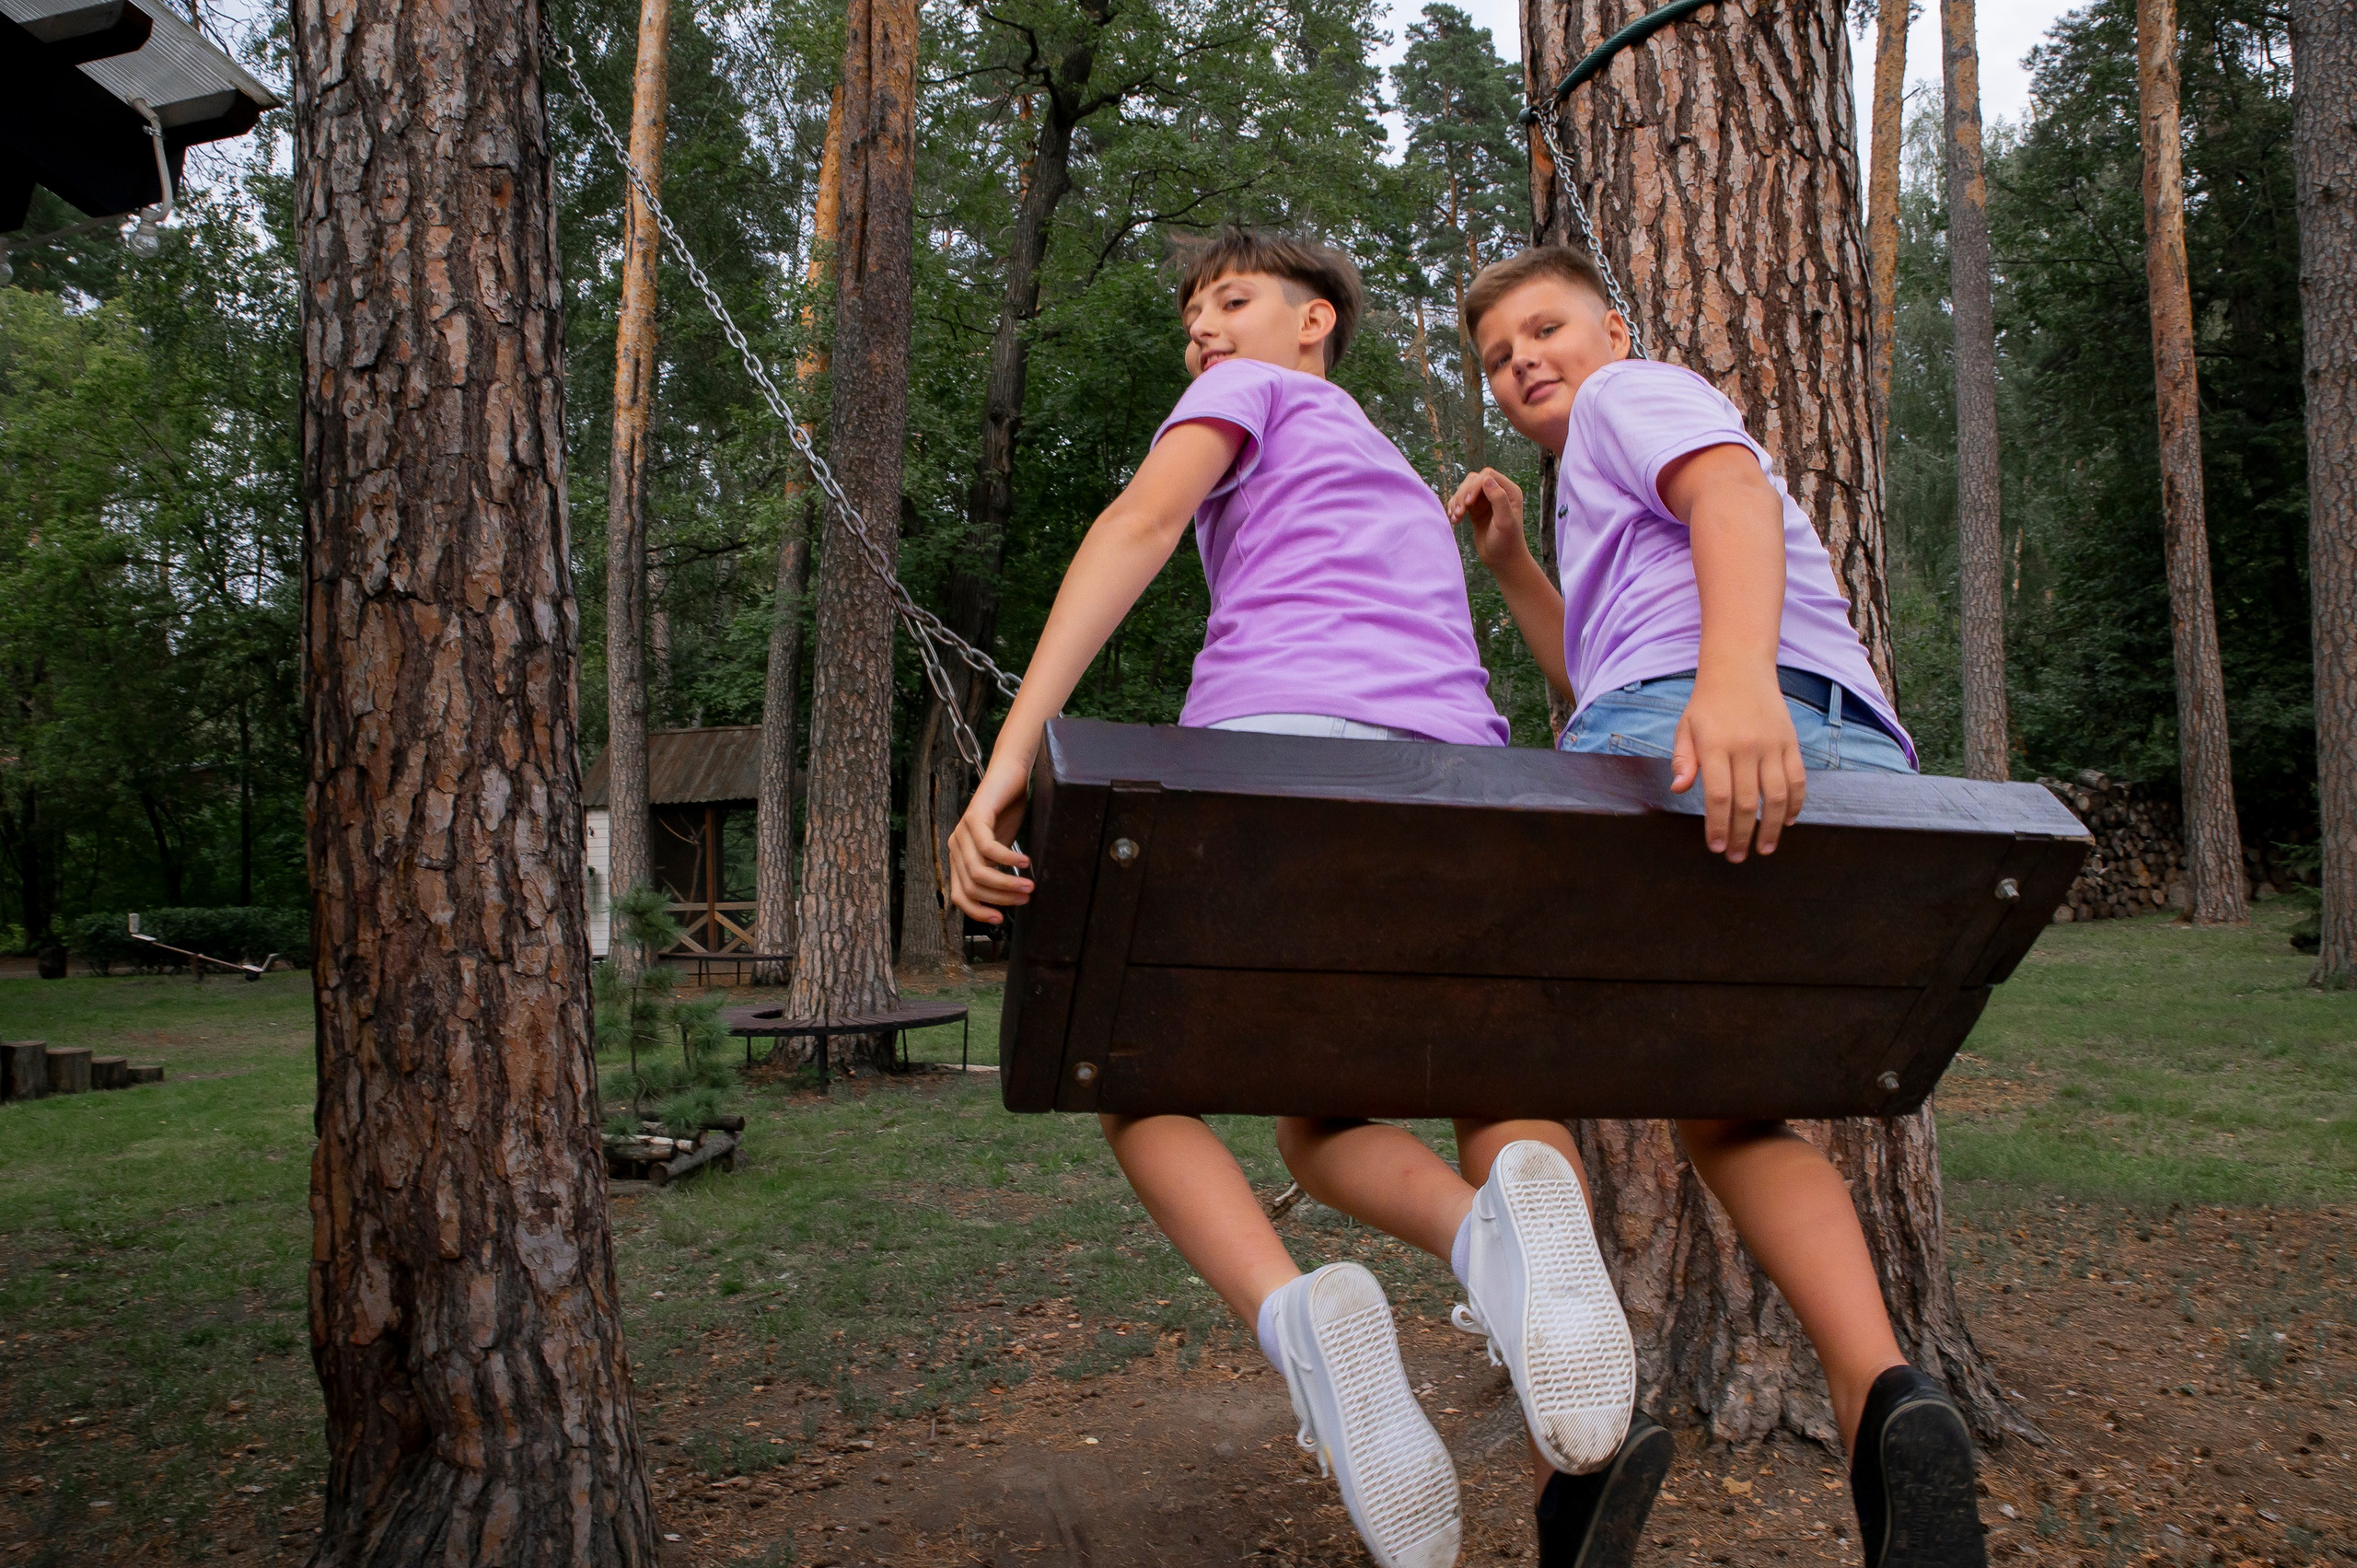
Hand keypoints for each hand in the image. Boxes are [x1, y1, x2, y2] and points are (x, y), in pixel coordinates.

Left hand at [946, 766, 1034, 922]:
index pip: (959, 896)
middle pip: (971, 887)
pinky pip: (988, 848)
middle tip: (1025, 898)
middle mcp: (956, 845)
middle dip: (1000, 898)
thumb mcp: (1001, 846)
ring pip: (978, 872)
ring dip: (1006, 883)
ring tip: (1029, 885)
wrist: (1010, 773)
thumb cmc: (1008, 809)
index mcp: (959, 857)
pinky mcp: (975, 816)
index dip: (978, 912)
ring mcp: (962, 831)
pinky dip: (1008, 859)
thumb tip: (1010, 898)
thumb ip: (997, 869)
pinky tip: (1026, 861)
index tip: (1001, 919)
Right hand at [1446, 468, 1530, 572]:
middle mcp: (1498, 492)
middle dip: (1463, 494)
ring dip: (1457, 501)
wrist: (1503, 560)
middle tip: (1459, 513)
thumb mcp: (1505, 521)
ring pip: (1465, 489)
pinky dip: (1454, 507)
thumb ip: (1498, 498)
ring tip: (1455, 518)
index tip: (1468, 503)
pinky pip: (1461, 500)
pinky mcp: (1476, 509)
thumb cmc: (1507, 542)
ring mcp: (1486, 500)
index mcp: (1510, 491)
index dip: (1474, 486)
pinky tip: (1454, 519)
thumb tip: (1486, 479)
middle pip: (1474, 480)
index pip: (1487, 476)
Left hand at [1671, 670, 1807, 861]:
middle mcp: (1745, 747)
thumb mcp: (1685, 728)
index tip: (1717, 848)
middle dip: (1742, 835)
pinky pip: (1797, 779)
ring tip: (1765, 848)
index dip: (1718, 826)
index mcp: (1714, 746)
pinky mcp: (1790, 742)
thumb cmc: (1708, 704)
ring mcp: (1771, 745)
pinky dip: (1795, 802)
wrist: (1740, 669)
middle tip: (1738, 857)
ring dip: (1772, 827)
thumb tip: (1678, 789)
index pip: (1717, 797)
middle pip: (1747, 802)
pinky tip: (1788, 820)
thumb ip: (1683, 760)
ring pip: (1776, 795)